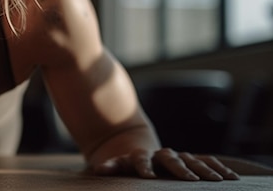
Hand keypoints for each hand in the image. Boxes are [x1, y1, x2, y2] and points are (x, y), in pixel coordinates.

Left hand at [92, 148, 239, 180]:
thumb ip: (110, 166)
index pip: (141, 159)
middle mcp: (161, 154)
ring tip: (218, 181)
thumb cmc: (126, 164)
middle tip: (190, 180)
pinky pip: (207, 162)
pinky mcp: (190, 160)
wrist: (139, 150)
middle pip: (171, 158)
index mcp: (140, 156)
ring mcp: (177, 156)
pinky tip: (233, 178)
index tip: (147, 177)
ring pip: (192, 160)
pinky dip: (219, 169)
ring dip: (205, 170)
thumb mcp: (117, 164)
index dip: (143, 166)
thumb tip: (99, 168)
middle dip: (180, 168)